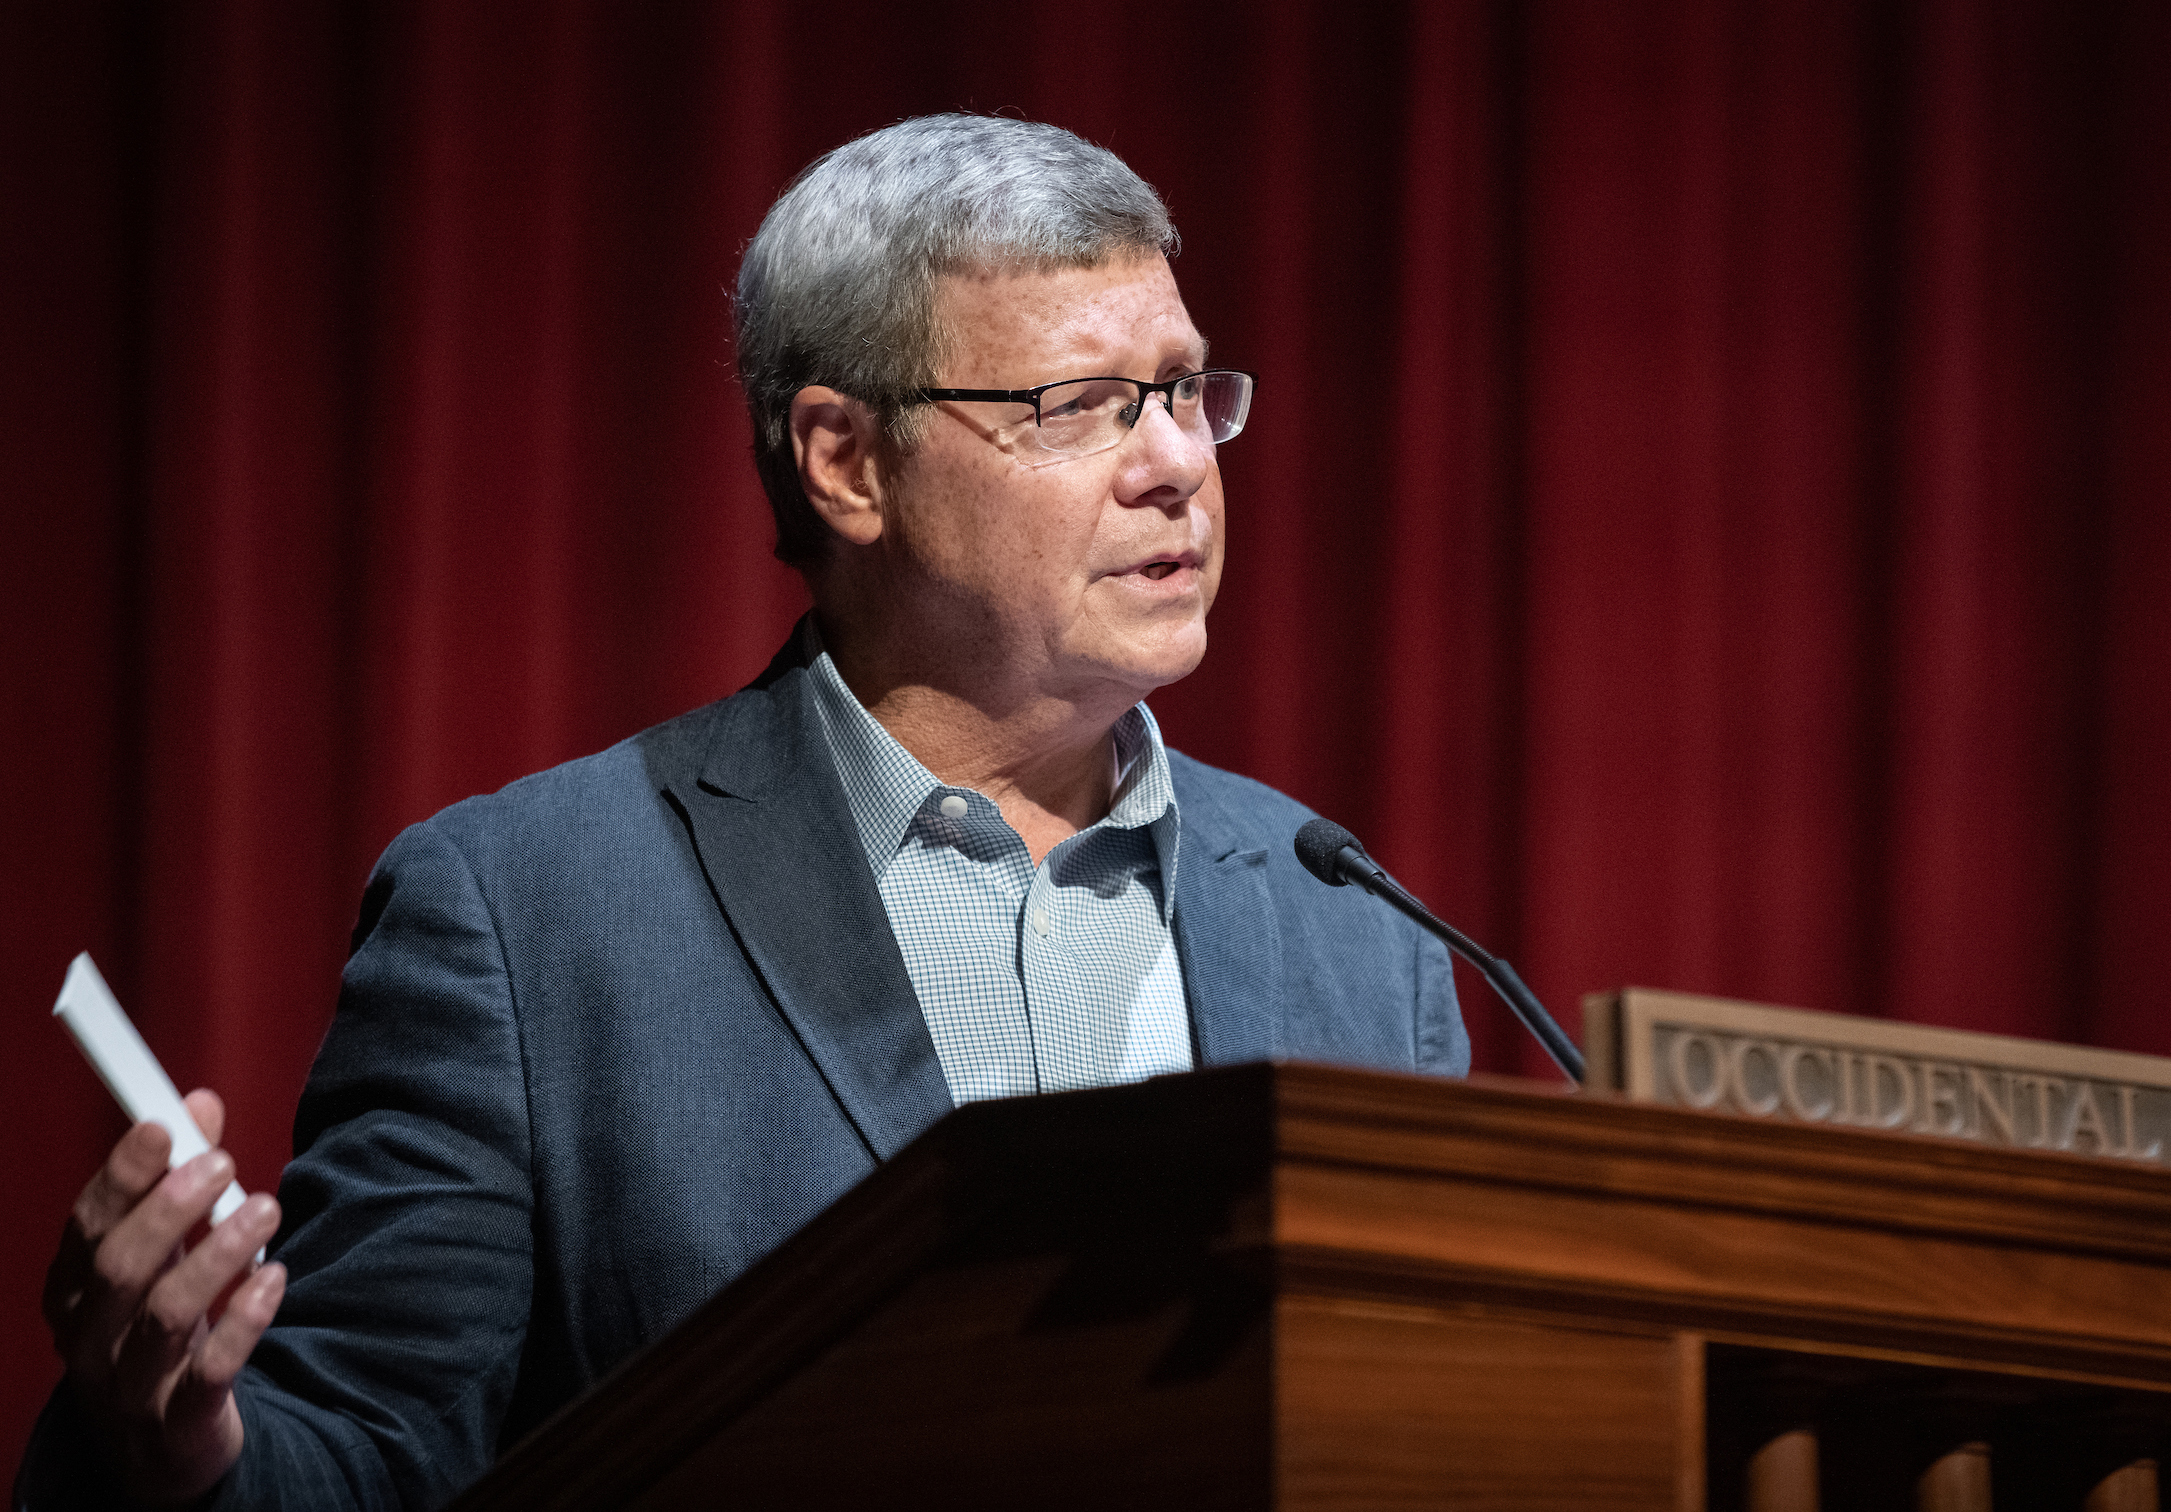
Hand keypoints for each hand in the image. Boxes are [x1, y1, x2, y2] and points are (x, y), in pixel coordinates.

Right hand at [43, 1090, 285, 1504]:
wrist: (159, 1446)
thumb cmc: (157, 1329)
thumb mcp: (163, 1254)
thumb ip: (180, 1179)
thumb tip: (199, 1104)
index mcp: (75, 1290)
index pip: (87, 1226)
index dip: (122, 1174)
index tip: (162, 1124)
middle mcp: (92, 1337)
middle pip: (118, 1269)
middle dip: (168, 1210)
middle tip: (223, 1163)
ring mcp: (131, 1384)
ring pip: (165, 1317)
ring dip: (217, 1256)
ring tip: (265, 1208)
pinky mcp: (179, 1422)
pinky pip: (208, 1374)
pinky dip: (243, 1323)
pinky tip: (273, 1279)